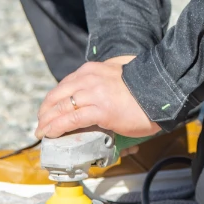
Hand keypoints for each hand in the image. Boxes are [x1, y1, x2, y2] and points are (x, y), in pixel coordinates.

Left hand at [36, 56, 161, 139]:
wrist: (162, 91)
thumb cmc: (145, 86)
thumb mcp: (121, 73)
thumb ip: (108, 76)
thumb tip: (106, 83)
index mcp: (93, 70)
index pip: (65, 84)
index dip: (54, 99)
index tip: (49, 109)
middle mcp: (89, 79)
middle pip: (57, 96)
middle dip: (45, 111)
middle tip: (41, 123)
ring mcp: (93, 94)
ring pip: (60, 108)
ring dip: (47, 122)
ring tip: (42, 132)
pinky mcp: (99, 111)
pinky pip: (70, 120)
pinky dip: (56, 128)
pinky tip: (51, 134)